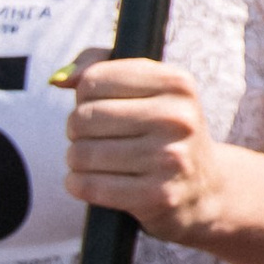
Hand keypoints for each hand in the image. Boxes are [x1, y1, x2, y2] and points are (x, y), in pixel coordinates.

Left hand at [60, 52, 232, 242]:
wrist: (204, 188)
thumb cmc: (163, 131)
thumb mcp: (149, 88)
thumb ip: (100, 67)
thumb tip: (59, 78)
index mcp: (176, 83)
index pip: (94, 80)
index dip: (85, 96)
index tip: (102, 107)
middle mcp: (177, 118)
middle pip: (83, 117)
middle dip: (78, 130)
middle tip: (96, 138)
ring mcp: (169, 159)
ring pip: (81, 153)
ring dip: (78, 159)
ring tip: (97, 161)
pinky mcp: (156, 195)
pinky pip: (88, 185)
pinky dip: (78, 184)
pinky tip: (93, 181)